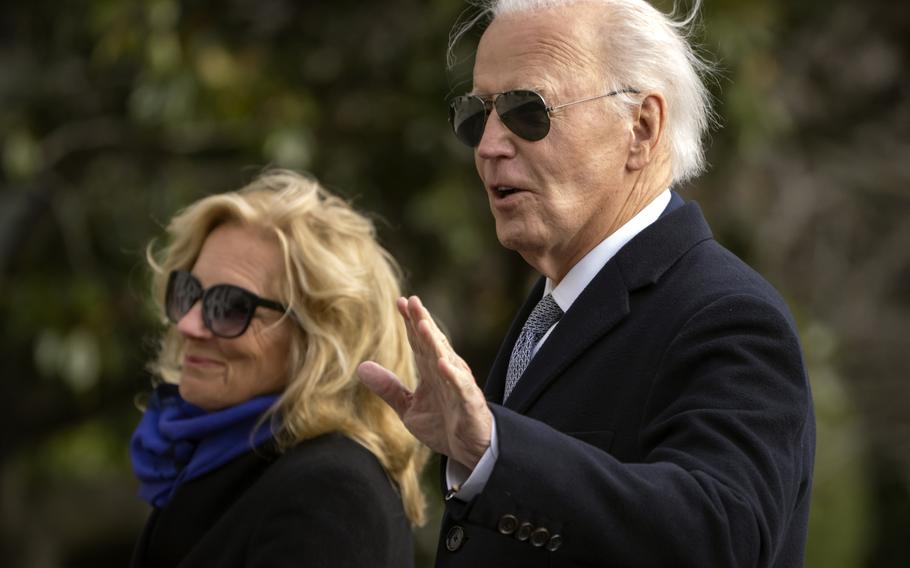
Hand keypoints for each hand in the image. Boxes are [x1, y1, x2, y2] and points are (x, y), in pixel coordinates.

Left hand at [357, 296, 492, 469]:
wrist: (469, 450)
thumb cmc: (443, 424)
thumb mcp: (408, 408)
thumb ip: (388, 388)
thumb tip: (361, 367)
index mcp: (431, 371)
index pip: (419, 342)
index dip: (410, 322)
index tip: (400, 301)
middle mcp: (445, 372)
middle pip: (432, 343)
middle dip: (422, 321)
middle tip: (412, 301)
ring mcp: (458, 385)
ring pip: (445, 359)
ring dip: (435, 342)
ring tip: (423, 324)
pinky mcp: (468, 402)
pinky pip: (460, 386)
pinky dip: (452, 375)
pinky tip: (442, 363)